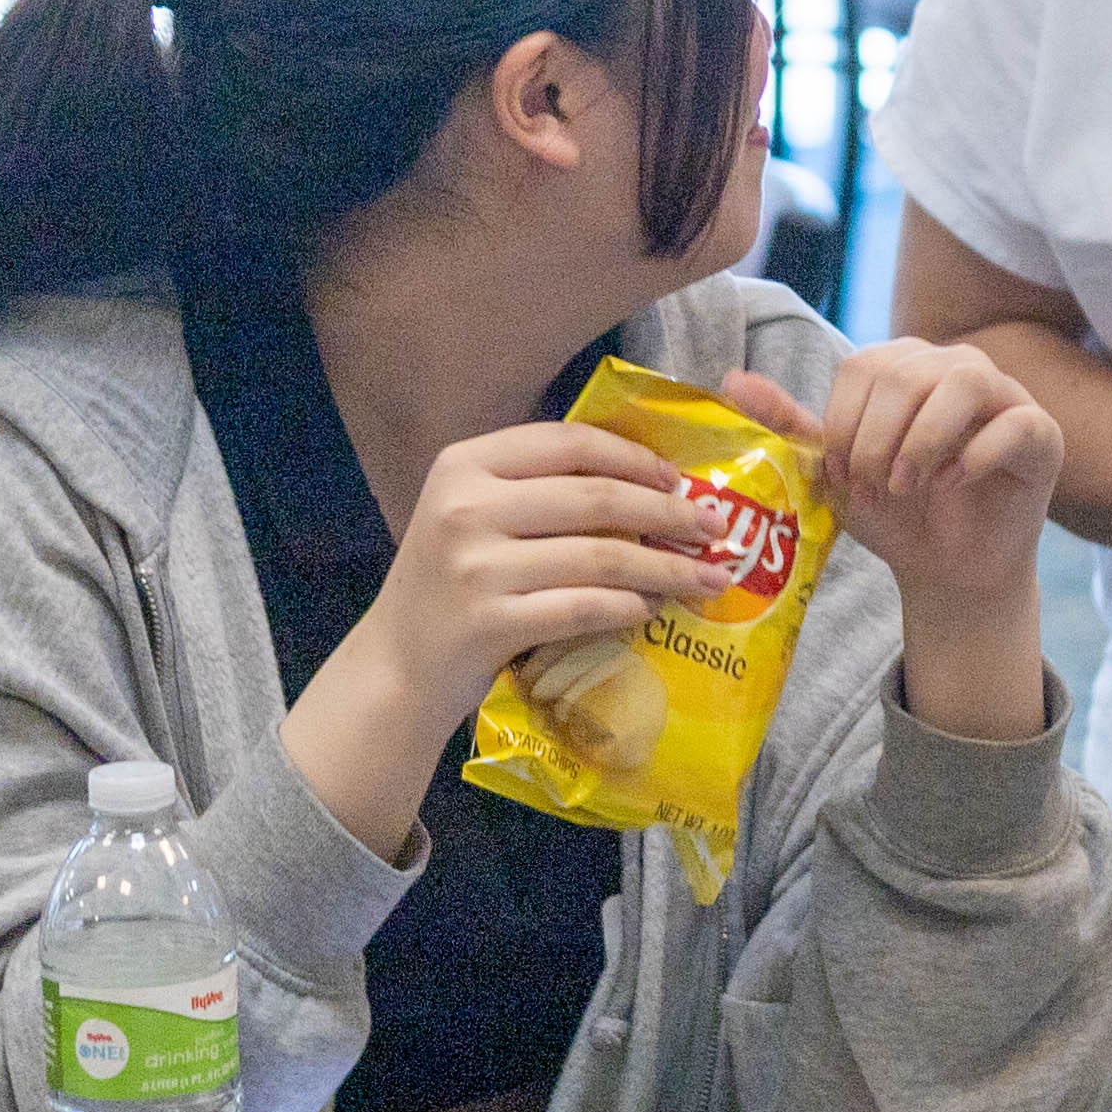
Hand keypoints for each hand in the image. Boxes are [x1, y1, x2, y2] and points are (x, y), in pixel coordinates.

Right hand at [294, 426, 733, 854]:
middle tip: (716, 528)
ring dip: (666, 567)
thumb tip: (648, 480)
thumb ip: (538, 491)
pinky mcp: (489, 623)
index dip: (635, 458)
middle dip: (669, 513)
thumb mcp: (474, 517)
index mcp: (465, 465)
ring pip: (600, 557)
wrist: (395, 668)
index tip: (679, 478)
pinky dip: (629, 607)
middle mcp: (466, 508)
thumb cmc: (448, 587)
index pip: (569, 443)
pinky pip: (582, 608)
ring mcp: (475, 568)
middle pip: (596, 498)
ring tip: (708, 577)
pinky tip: (654, 608)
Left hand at [728, 346, 1058, 610]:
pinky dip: (976, 457)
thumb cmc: (894, 513)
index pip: (865, 365)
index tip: (843, 475)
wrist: (946, 570)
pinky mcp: (1042, 433)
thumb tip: (731, 380)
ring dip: (923, 442)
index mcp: (907, 365)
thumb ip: (791, 426)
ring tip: (908, 485)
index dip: (844, 423)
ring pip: (964, 382)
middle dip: (878, 440)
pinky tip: (955, 485)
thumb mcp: (834, 472)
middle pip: (909, 373)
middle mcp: (958, 367)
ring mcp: (1007, 396)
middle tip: (875, 488)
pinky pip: (1014, 423)